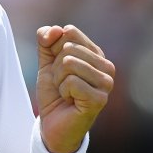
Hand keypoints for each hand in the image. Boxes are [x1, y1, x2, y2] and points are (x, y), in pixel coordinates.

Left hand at [36, 25, 114, 152]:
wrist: (52, 123)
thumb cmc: (54, 92)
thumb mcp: (46, 61)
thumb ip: (46, 40)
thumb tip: (56, 29)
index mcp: (96, 54)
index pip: (70, 32)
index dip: (53, 48)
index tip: (57, 66)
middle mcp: (106, 66)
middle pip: (68, 48)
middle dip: (55, 67)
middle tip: (62, 83)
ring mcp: (106, 83)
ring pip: (69, 63)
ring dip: (59, 80)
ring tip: (66, 92)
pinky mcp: (100, 99)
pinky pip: (71, 82)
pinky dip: (63, 91)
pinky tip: (70, 100)